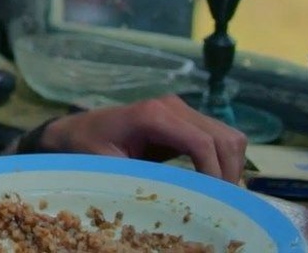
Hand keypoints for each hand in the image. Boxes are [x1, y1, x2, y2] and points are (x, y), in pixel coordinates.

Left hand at [37, 95, 247, 182]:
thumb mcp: (106, 165)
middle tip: (222, 202)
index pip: (202, 142)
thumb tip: (174, 196)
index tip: (215, 200)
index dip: (215, 173)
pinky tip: (211, 180)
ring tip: (219, 193)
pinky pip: (218, 137)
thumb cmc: (86, 146)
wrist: (76, 130)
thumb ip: (139, 177)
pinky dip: (223, 159)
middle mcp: (172, 106)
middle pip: (224, 138)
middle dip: (228, 171)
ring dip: (231, 165)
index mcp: (152, 114)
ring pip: (229, 136)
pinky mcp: (184, 118)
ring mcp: (180, 109)